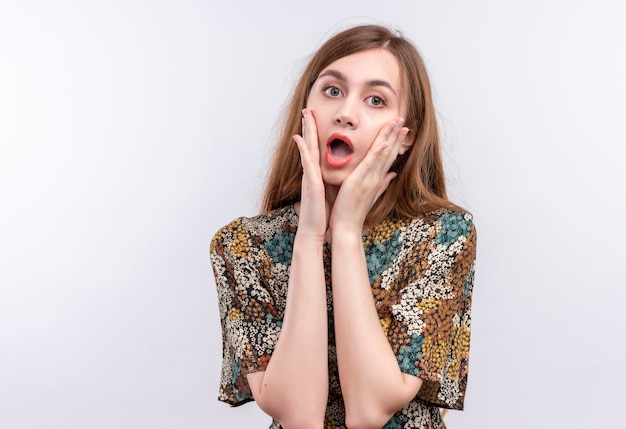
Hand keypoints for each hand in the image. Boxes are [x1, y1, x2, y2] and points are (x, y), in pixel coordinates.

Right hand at [293, 109, 328, 240]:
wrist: (316, 231)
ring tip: (305, 115)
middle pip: (311, 145)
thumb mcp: (334, 193)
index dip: (318, 135)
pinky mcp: (310, 183)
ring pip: (308, 148)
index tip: (318, 120)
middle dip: (309, 127)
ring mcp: (310, 176)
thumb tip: (347, 175)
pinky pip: (306, 163)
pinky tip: (298, 138)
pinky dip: (303, 149)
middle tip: (308, 110)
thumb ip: (339, 182)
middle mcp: (312, 173)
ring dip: (306, 131)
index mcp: (319, 175)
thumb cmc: (324, 215)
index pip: (319, 150)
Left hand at [329, 117, 409, 234]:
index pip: (389, 157)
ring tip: (396, 122)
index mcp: (376, 180)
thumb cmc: (353, 212)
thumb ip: (381, 184)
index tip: (403, 129)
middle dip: (396, 135)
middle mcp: (376, 178)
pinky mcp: (359, 182)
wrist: (347, 228)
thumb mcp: (369, 195)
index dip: (396, 142)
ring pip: (382, 154)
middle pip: (389, 152)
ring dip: (389, 137)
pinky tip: (384, 141)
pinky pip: (370, 164)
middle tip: (402, 119)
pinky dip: (378, 152)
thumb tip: (392, 175)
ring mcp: (369, 180)